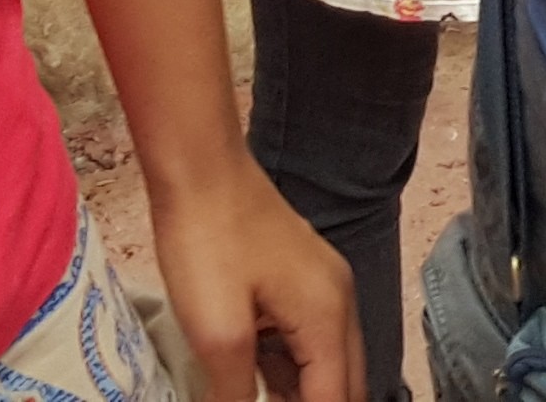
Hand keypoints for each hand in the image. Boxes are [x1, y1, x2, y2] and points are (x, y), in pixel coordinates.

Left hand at [132, 155, 356, 401]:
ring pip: (329, 361)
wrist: (199, 166)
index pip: (338, 400)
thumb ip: (237, 392)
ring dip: (304, 392)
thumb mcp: (217, 331)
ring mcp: (323, 284)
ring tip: (264, 398)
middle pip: (346, 383)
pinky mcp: (302, 275)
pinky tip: (258, 379)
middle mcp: (339, 301)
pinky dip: (292, 366)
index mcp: (328, 317)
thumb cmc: (207, 242)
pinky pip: (309, 336)